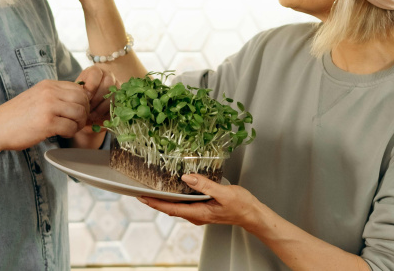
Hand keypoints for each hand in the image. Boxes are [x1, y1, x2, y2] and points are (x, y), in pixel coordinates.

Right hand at [0, 79, 89, 150]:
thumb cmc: (15, 116)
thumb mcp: (36, 97)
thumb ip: (54, 96)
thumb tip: (78, 100)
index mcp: (48, 85)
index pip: (78, 88)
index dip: (83, 101)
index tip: (78, 111)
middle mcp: (50, 92)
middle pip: (82, 99)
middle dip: (84, 112)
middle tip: (78, 122)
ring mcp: (49, 107)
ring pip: (79, 113)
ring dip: (79, 123)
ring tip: (70, 128)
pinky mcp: (47, 123)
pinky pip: (71, 127)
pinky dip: (70, 133)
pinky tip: (62, 134)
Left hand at [76, 64, 117, 125]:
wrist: (93, 96)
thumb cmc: (83, 93)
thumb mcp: (78, 90)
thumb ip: (79, 93)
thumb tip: (82, 101)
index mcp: (96, 71)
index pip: (96, 73)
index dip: (91, 86)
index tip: (85, 97)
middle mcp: (109, 76)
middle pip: (108, 84)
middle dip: (97, 99)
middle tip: (88, 108)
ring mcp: (117, 87)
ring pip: (114, 96)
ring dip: (102, 108)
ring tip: (92, 115)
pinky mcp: (121, 99)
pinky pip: (117, 106)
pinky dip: (107, 113)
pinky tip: (99, 117)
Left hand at [138, 174, 261, 228]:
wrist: (252, 214)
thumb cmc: (242, 206)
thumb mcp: (224, 193)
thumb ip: (205, 186)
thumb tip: (186, 178)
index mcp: (199, 213)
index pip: (171, 208)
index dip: (155, 203)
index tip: (142, 196)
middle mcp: (197, 215)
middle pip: (170, 208)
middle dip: (155, 201)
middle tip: (141, 191)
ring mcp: (200, 213)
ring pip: (177, 207)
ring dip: (164, 199)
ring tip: (152, 189)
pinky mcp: (203, 209)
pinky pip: (185, 204)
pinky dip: (175, 198)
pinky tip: (173, 190)